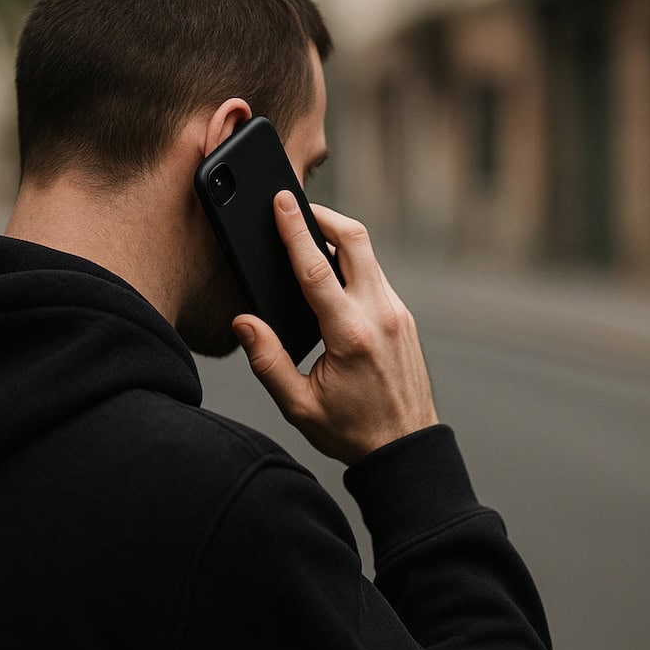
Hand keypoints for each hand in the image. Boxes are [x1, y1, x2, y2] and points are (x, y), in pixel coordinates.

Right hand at [233, 191, 438, 464]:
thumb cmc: (352, 430)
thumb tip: (243, 322)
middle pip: (356, 240)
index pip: (316, 267)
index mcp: (349, 334)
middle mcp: (379, 315)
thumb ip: (267, 360)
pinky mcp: (402, 318)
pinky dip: (352, 262)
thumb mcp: (299, 404)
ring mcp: (397, 313)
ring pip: (369, 255)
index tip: (282, 202)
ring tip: (308, 235)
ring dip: (339, 237)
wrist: (406, 448)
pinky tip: (331, 272)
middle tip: (296, 207)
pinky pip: (376, 276)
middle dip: (324, 215)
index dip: (295, 230)